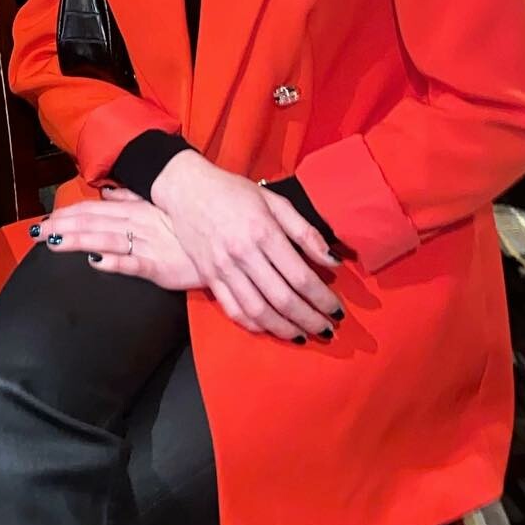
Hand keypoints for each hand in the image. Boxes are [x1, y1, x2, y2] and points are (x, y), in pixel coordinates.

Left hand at [34, 197, 200, 289]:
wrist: (223, 242)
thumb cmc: (189, 226)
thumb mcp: (159, 205)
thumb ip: (132, 199)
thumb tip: (107, 192)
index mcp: (135, 209)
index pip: (94, 210)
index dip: (68, 213)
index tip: (46, 218)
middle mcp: (136, 223)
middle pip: (92, 224)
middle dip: (63, 227)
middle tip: (37, 231)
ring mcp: (147, 245)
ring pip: (105, 240)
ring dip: (77, 241)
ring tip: (52, 242)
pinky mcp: (159, 268)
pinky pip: (133, 263)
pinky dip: (114, 261)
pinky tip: (95, 261)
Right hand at [148, 153, 340, 338]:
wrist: (187, 188)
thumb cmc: (234, 192)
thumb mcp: (274, 202)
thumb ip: (305, 232)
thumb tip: (333, 262)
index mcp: (263, 231)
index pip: (300, 276)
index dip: (323, 299)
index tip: (337, 310)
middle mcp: (243, 253)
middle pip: (282, 299)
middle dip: (309, 319)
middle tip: (327, 330)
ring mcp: (223, 268)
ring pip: (257, 311)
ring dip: (284, 329)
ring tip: (303, 335)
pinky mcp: (208, 277)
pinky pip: (232, 309)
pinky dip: (253, 325)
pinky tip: (270, 328)